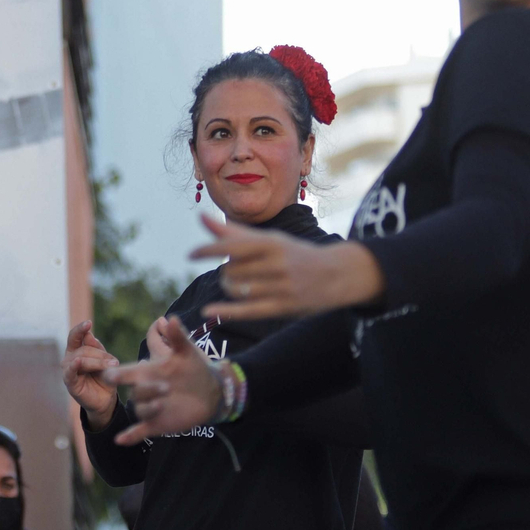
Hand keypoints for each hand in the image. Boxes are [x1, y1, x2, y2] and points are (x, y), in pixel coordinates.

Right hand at [62, 321, 119, 429]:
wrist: (106, 400)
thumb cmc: (104, 378)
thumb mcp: (104, 360)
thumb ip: (97, 348)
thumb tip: (89, 334)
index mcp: (77, 350)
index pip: (75, 336)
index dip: (81, 329)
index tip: (88, 323)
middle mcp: (70, 358)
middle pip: (84, 349)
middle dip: (101, 354)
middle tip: (115, 362)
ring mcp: (68, 370)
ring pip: (81, 358)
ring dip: (97, 362)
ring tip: (112, 366)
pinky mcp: (70, 382)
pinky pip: (70, 372)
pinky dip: (73, 366)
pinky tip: (77, 362)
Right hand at [104, 316, 221, 445]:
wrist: (212, 391)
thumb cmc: (196, 367)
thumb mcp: (188, 351)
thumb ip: (178, 336)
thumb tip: (171, 318)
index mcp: (147, 371)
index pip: (126, 373)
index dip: (117, 373)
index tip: (110, 374)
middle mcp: (145, 389)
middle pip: (136, 391)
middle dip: (147, 389)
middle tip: (165, 387)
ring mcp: (150, 407)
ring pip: (140, 410)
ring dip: (148, 408)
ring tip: (163, 404)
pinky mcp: (156, 424)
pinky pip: (139, 431)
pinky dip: (129, 436)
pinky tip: (120, 440)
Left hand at [191, 216, 383, 320]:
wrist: (338, 274)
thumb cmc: (295, 254)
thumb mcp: (269, 240)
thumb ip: (233, 232)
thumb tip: (201, 217)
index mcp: (272, 243)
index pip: (232, 246)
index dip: (208, 250)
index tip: (190, 255)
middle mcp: (277, 263)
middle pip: (231, 270)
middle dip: (227, 272)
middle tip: (239, 272)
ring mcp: (282, 286)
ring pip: (238, 290)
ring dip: (230, 289)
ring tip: (240, 285)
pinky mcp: (285, 307)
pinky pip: (249, 310)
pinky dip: (226, 311)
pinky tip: (208, 311)